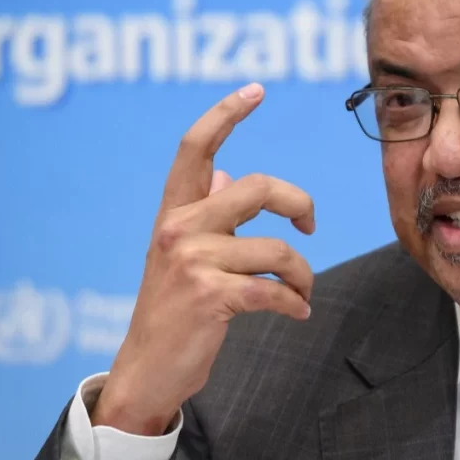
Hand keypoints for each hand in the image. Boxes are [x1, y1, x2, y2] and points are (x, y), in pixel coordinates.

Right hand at [90, 82, 315, 435]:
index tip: (256, 89)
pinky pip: (274, 290)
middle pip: (258, 186)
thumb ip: (204, 213)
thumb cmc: (174, 310)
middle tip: (312, 226)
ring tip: (302, 291)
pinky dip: (295, 302)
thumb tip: (225, 175)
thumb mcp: (181, 255)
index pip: (196, 148)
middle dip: (300, 202)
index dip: (226, 113)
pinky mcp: (209, 297)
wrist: (147, 370)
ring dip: (303, 274)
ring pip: (278, 248)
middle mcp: (178, 228)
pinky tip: (298, 312)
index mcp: (174, 213)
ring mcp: (192, 262)